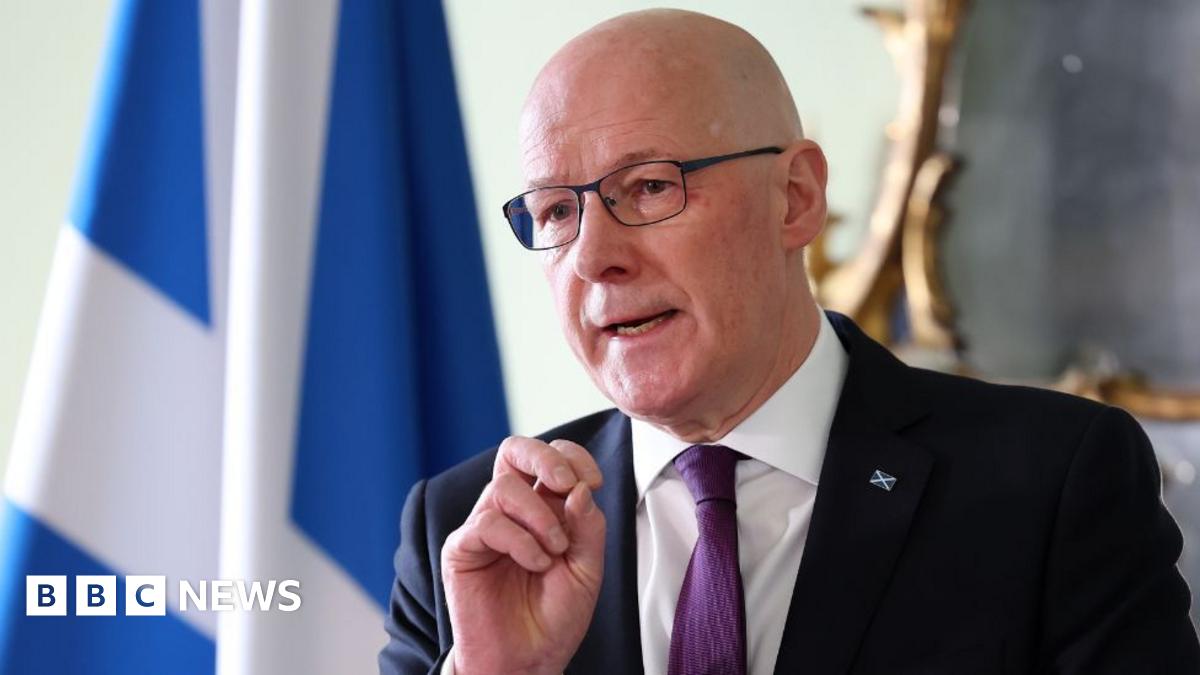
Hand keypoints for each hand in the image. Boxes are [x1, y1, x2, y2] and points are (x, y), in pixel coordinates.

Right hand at [442, 437, 605, 674]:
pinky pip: (488, 524)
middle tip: (565, 483)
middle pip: (514, 451)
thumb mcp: (588, 569)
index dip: (572, 457)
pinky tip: (536, 564)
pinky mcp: (462, 549)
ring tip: (554, 551)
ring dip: (539, 516)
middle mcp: (512, 510)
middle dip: (544, 458)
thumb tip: (579, 489)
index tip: (593, 482)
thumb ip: (588, 527)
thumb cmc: (555, 616)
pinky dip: (520, 541)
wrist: (529, 660)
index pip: (550, 457)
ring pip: (503, 487)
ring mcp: (484, 527)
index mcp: (543, 507)